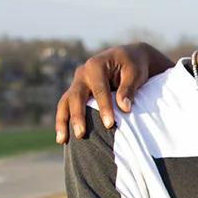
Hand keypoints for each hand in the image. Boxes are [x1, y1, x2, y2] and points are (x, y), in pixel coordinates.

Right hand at [54, 42, 173, 141]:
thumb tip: (124, 108)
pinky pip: (66, 106)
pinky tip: (62, 137)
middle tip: (81, 134)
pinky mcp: (76, 91)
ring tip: (62, 140)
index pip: (99, 89)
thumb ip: (128, 89)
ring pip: (65, 102)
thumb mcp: (135, 73)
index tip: (109, 124)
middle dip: (78, 116)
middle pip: (76, 96)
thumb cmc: (133, 65)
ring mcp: (77, 82)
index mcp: (96, 65)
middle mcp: (82, 73)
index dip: (104, 108)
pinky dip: (63, 120)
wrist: (126, 57)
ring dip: (62, 121)